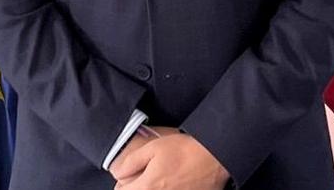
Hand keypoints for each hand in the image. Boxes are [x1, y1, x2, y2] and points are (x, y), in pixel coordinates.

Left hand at [111, 131, 229, 189]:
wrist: (215, 158)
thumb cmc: (187, 151)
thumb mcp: (154, 147)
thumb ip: (131, 162)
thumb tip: (118, 173)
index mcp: (147, 188)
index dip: (126, 183)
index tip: (133, 177)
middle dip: (140, 187)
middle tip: (150, 177)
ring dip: (155, 189)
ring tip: (165, 180)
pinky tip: (176, 184)